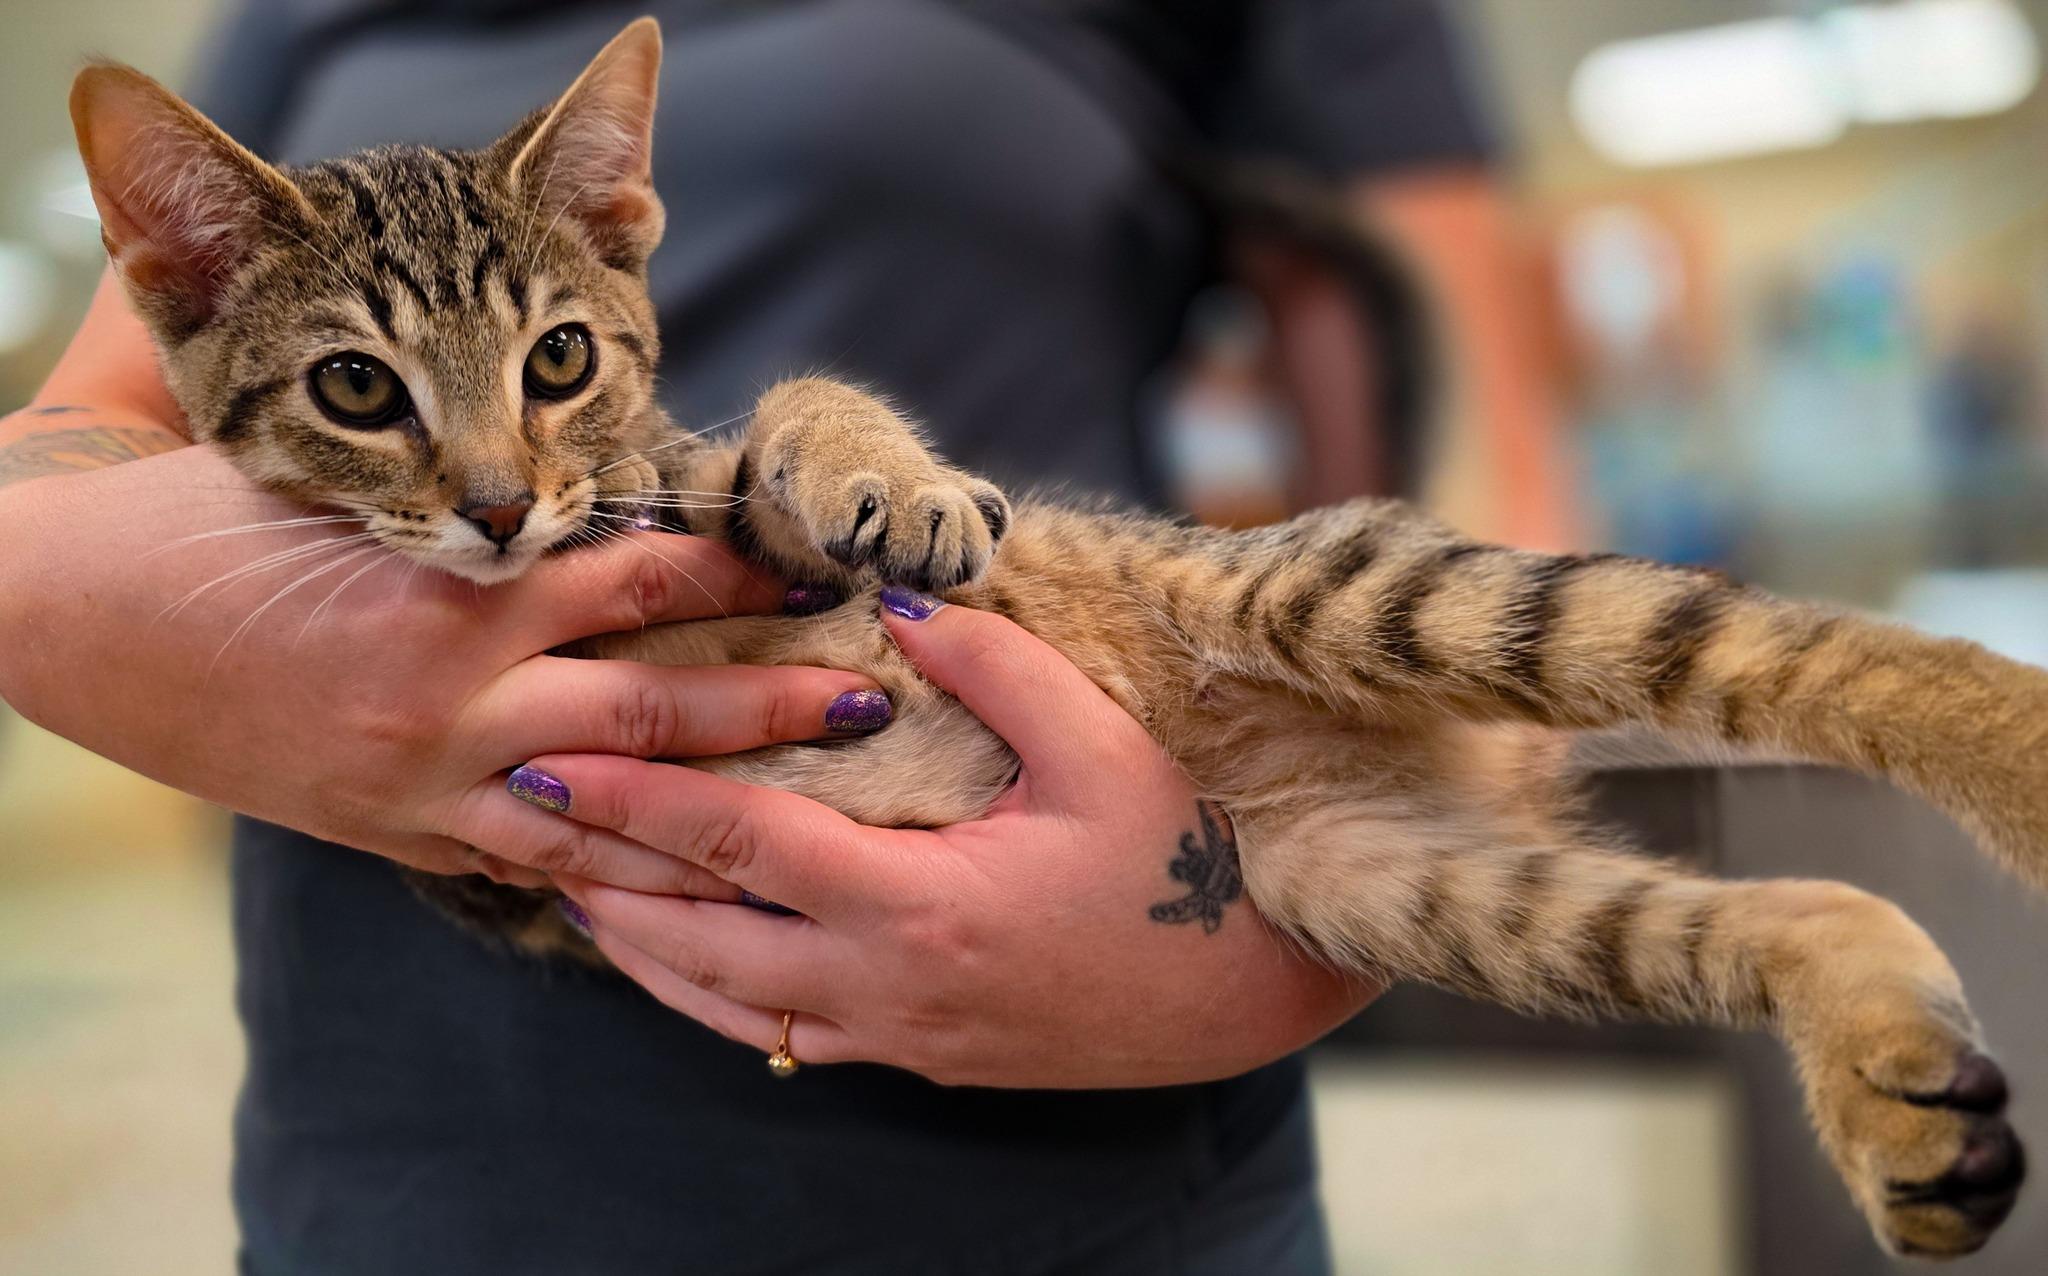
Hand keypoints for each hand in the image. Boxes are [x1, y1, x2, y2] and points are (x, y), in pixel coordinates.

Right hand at [0, 445, 885, 884]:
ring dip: (721, 816)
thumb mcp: (348, 479)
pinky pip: (533, 870)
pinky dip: (614, 879)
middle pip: (658, 706)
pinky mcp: (400, 834)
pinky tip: (686, 893)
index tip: (816, 561)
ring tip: (816, 820)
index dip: (735, 563)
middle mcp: (457, 697)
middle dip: (773, 705)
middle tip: (872, 700)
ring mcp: (431, 782)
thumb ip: (473, 502)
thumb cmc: (207, 523)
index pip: (634, 572)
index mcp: (452, 589)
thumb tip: (592, 499)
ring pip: (611, 814)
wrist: (70, 615)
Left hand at [507, 599, 1381, 1087]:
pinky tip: (684, 967)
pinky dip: (710, 998)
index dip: (639, 800)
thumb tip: (904, 605)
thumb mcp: (1104, 750)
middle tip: (521, 826)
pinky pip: (783, 1036)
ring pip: (728, 1003)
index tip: (555, 762)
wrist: (1254, 992)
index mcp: (923, 902)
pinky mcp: (923, 1056)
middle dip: (603, 877)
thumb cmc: (1188, 865)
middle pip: (701, 938)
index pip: (741, 845)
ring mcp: (901, 1033)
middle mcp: (889, 984)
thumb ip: (998, 671)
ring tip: (572, 892)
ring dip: (641, 948)